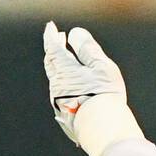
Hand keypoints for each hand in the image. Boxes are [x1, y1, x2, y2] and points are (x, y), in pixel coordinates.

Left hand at [43, 22, 138, 155]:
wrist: (100, 128)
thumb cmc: (104, 94)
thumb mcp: (101, 67)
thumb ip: (88, 49)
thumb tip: (75, 33)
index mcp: (64, 70)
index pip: (53, 48)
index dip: (52, 36)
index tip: (51, 27)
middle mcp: (57, 84)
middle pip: (51, 63)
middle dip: (54, 50)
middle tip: (60, 40)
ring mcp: (58, 100)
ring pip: (55, 78)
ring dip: (60, 66)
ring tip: (68, 61)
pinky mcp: (64, 113)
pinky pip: (61, 92)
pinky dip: (65, 81)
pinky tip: (73, 85)